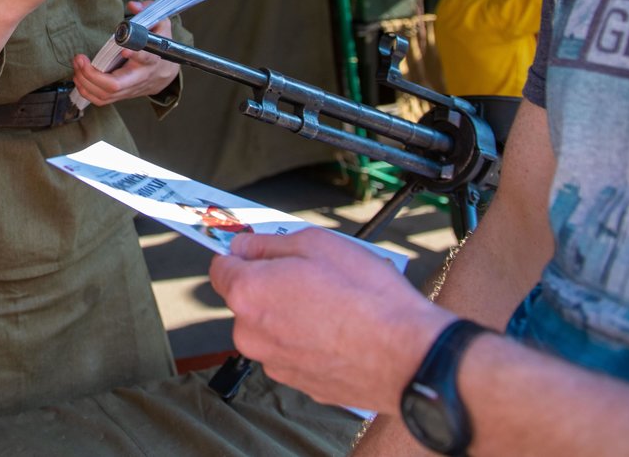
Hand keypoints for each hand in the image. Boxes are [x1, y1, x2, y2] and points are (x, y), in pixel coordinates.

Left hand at [71, 0, 177, 104]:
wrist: (166, 72)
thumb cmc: (160, 45)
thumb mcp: (161, 24)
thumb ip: (148, 12)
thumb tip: (133, 5)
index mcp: (152, 58)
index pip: (145, 58)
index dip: (134, 54)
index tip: (123, 49)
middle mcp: (140, 77)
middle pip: (115, 85)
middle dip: (92, 75)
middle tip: (80, 59)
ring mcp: (130, 89)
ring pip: (105, 95)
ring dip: (85, 82)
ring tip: (77, 65)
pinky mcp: (121, 95)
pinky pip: (101, 99)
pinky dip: (86, 91)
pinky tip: (79, 77)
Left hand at [208, 228, 451, 412]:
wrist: (408, 354)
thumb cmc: (366, 296)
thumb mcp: (316, 244)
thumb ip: (269, 243)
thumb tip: (245, 246)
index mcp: (248, 294)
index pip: (221, 267)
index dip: (242, 255)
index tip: (258, 251)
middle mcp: (252, 334)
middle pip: (248, 300)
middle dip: (271, 286)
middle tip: (312, 277)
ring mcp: (275, 363)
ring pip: (272, 328)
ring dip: (291, 315)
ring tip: (333, 306)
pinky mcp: (300, 384)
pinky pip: (295, 352)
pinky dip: (309, 341)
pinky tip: (340, 332)